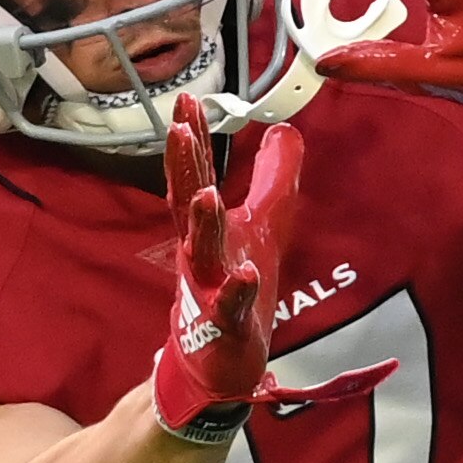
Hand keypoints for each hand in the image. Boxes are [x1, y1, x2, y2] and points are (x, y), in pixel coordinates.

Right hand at [150, 95, 393, 441]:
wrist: (219, 362)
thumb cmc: (237, 289)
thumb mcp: (263, 226)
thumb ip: (273, 180)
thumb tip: (286, 130)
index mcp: (205, 228)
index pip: (194, 175)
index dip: (192, 139)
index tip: (186, 100)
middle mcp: (200, 253)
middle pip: (187, 203)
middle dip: (182, 165)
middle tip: (177, 126)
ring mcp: (209, 289)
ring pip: (203, 252)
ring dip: (203, 223)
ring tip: (208, 193)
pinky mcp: (226, 326)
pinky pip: (231, 306)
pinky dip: (237, 290)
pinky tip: (246, 273)